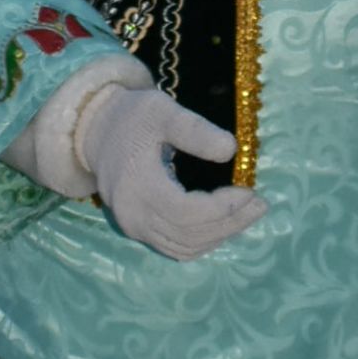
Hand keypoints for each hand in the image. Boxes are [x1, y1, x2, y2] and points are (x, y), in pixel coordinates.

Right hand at [74, 84, 268, 260]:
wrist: (97, 130)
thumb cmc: (132, 117)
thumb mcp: (162, 111)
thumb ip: (194, 129)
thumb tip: (231, 149)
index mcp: (139, 186)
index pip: (188, 213)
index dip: (224, 208)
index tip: (250, 190)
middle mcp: (133, 216)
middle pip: (190, 235)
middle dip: (231, 223)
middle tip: (260, 205)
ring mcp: (133, 227)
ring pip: (184, 247)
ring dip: (220, 236)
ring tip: (247, 214)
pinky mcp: (137, 230)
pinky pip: (174, 248)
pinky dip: (202, 241)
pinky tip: (222, 224)